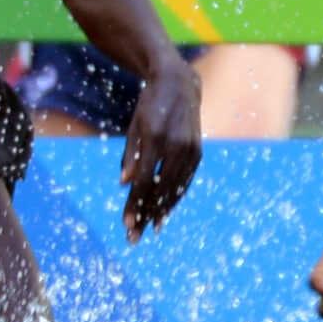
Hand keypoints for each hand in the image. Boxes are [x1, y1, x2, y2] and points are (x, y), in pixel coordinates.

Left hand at [120, 54, 200, 238]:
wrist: (179, 84)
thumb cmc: (149, 106)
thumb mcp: (134, 126)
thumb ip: (130, 155)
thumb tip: (124, 183)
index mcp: (154, 137)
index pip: (143, 180)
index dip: (134, 204)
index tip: (126, 224)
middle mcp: (175, 145)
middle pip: (159, 189)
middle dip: (146, 214)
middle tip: (134, 237)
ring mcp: (190, 149)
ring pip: (174, 188)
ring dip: (162, 210)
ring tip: (150, 229)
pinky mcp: (198, 151)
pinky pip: (185, 180)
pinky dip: (175, 197)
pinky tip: (165, 211)